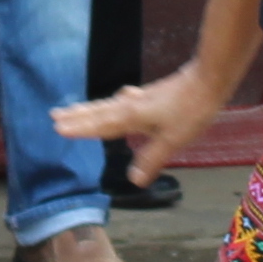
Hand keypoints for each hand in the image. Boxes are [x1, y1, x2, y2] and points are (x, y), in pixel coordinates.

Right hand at [58, 64, 232, 180]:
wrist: (208, 81)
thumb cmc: (190, 111)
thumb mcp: (172, 141)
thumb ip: (151, 159)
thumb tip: (133, 180)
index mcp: (131, 116)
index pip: (99, 125)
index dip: (79, 128)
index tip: (57, 129)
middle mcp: (130, 105)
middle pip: (98, 111)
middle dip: (77, 115)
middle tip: (54, 115)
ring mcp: (139, 98)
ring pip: (107, 104)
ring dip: (89, 108)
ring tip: (73, 109)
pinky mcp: (149, 95)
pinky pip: (120, 101)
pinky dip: (108, 104)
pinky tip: (116, 101)